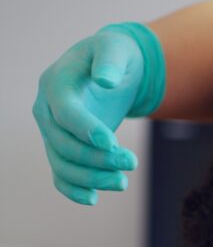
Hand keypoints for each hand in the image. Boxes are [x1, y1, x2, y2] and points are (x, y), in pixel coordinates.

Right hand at [32, 23, 163, 204]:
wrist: (107, 67)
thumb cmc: (113, 54)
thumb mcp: (115, 47)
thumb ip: (109, 60)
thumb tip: (105, 80)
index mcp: (55, 83)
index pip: (64, 112)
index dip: (85, 129)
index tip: (112, 144)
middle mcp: (46, 110)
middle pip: (63, 142)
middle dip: (97, 158)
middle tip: (132, 162)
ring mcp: (51, 131)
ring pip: (61, 162)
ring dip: (91, 177)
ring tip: (123, 182)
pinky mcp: (62, 146)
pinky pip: (60, 173)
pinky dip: (73, 189)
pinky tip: (94, 198)